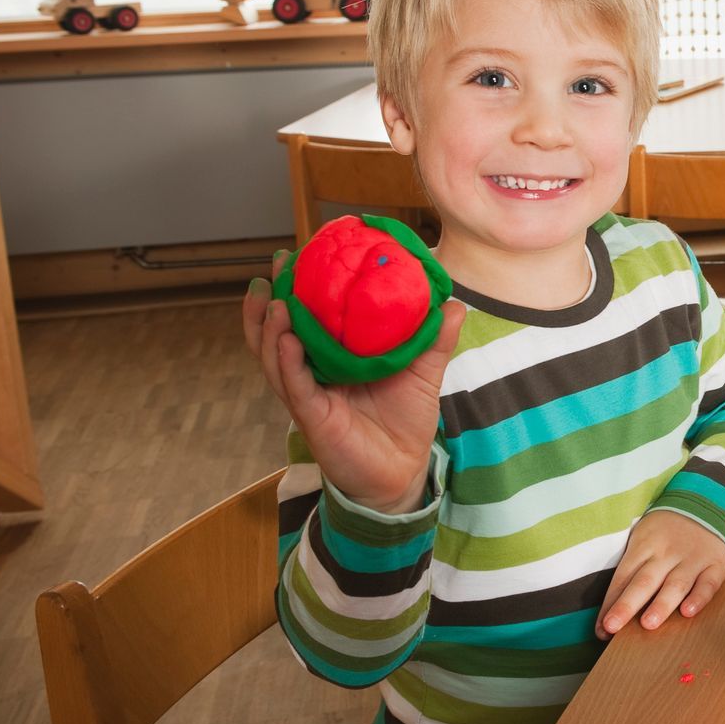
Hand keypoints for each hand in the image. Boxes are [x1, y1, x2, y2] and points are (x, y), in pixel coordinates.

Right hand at [243, 252, 465, 513]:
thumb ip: (434, 339)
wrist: (404, 470)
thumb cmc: (406, 419)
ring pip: (276, 356)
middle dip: (271, 298)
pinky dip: (287, 362)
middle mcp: (314, 370)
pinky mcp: (313, 416)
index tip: (298, 253)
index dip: (298, 286)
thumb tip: (453, 302)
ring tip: (274, 298)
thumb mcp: (423, 372)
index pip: (309, 315)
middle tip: (275, 265)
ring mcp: (308, 393)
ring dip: (271, 327)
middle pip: (279, 330)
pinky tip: (287, 340)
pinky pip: (294, 387)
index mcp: (335, 354)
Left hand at [595, 511, 724, 638]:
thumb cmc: (666, 531)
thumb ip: (631, 572)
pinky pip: (708, 583)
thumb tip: (611, 610)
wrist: (705, 504)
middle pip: (644, 581)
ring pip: (675, 584)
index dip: (611, 603)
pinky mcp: (715, 564)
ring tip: (648, 624)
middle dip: (627, 605)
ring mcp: (692, 559)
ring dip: (661, 605)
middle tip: (613, 626)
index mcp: (643, 547)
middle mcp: (666, 554)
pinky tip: (688, 612)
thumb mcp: (643, 540)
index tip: (601, 629)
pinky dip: (699, 597)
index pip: (623, 578)